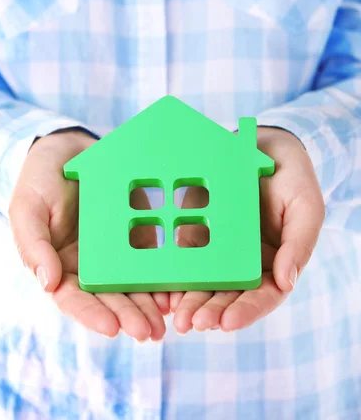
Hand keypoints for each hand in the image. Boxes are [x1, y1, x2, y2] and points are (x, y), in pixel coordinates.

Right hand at [9, 130, 168, 341]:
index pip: (73, 298)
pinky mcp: (136, 230)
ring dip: (149, 303)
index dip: (92, 315)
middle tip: (149, 332)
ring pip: (133, 283)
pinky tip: (178, 285)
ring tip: (167, 318)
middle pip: (109, 297)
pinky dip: (164, 272)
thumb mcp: (27, 208)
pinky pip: (151, 255)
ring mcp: (115, 249)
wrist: (68, 148)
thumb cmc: (40, 180)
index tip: (113, 328)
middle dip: (129, 316)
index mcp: (59, 265)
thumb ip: (34, 245)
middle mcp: (89, 264)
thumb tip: (48, 284)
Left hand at [170, 127, 324, 333]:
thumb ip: (299, 245)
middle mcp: (245, 262)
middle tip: (192, 324)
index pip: (263, 296)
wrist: (264, 144)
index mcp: (275, 263)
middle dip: (211, 311)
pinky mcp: (196, 230)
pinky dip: (174, 273)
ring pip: (204, 281)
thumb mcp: (307, 208)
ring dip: (190, 300)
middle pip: (229, 294)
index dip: (246, 311)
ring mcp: (219, 248)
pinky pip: (184, 255)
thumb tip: (287, 283)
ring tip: (177, 316)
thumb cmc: (292, 179)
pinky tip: (162, 286)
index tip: (227, 323)